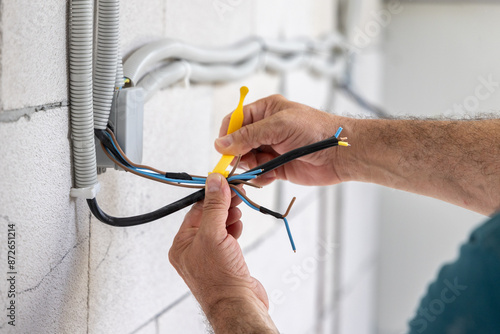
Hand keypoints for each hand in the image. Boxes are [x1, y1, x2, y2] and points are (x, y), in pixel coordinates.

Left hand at [169, 173, 277, 332]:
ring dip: (229, 216)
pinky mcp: (224, 261)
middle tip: (236, 195)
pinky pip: (227, 237)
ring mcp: (209, 256)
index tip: (225, 183)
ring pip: (218, 226)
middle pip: (207, 217)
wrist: (238, 305)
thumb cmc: (220, 280)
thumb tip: (214, 182)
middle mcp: (193, 250)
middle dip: (222, 206)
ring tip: (237, 212)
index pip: (195, 210)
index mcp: (182, 244)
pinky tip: (238, 227)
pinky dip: (234, 229)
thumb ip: (214, 206)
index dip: (212, 195)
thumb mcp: (214, 234)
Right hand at [215, 95, 349, 185]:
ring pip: (247, 160)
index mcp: (266, 110)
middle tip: (239, 164)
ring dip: (249, 168)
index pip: (236, 120)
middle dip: (237, 155)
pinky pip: (259, 174)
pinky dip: (259, 178)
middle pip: (238, 143)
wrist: (340, 153)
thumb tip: (222, 143)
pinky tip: (268, 177)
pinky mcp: (278, 167)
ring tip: (260, 169)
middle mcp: (266, 129)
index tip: (223, 150)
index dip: (227, 135)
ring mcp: (271, 148)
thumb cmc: (316, 131)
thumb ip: (248, 135)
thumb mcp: (278, 126)